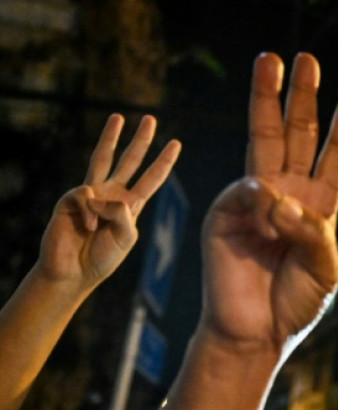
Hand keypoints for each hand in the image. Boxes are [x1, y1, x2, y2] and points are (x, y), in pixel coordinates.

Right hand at [37, 114, 180, 289]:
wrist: (72, 272)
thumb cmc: (101, 258)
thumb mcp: (125, 238)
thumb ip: (123, 215)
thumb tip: (103, 194)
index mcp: (130, 205)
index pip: (151, 179)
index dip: (163, 162)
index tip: (176, 143)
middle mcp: (112, 194)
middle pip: (129, 161)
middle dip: (140, 140)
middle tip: (150, 119)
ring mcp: (91, 194)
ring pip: (101, 159)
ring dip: (109, 137)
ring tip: (118, 117)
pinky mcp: (70, 198)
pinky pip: (85, 195)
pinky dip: (89, 213)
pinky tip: (86, 227)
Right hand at [199, 53, 337, 356]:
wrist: (257, 333)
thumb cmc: (296, 302)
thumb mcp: (325, 267)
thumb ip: (313, 232)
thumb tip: (278, 198)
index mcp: (318, 206)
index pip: (335, 155)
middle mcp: (287, 195)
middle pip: (298, 134)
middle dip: (302, 96)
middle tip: (306, 58)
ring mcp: (256, 201)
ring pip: (264, 140)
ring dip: (268, 99)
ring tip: (272, 62)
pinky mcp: (226, 213)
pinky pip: (247, 191)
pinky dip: (263, 202)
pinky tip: (270, 219)